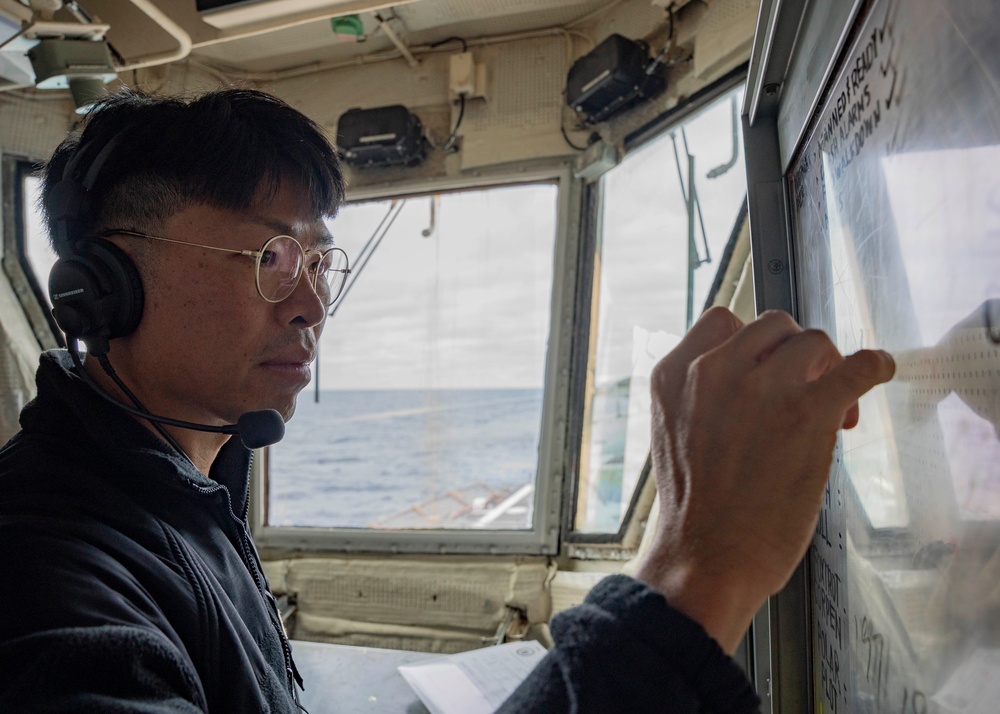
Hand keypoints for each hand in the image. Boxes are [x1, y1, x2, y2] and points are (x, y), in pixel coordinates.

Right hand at [635, 308, 894, 652]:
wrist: (705, 558)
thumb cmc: (694, 511)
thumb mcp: (677, 433)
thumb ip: (706, 398)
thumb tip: (765, 383)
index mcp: (674, 375)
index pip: (722, 321)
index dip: (754, 343)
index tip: (769, 367)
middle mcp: (713, 370)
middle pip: (773, 325)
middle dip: (795, 353)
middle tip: (806, 391)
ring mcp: (760, 387)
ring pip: (813, 340)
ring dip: (827, 367)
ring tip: (834, 408)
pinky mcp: (806, 412)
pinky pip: (857, 366)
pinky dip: (873, 365)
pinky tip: (878, 372)